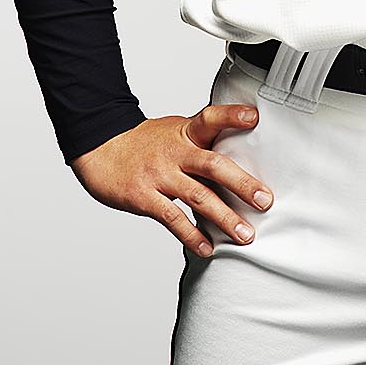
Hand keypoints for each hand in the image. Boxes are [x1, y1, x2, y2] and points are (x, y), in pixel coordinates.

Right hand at [69, 105, 273, 258]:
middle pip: (212, 165)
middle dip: (242, 184)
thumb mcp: (174, 130)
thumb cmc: (144, 142)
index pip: (210, 118)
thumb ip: (203, 142)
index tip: (254, 117)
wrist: (99, 147)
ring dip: (224, 218)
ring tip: (246, 235)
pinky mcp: (143, 196)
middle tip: (265, 200)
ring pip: (197, 196)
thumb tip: (240, 155)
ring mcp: (159, 175)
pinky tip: (208, 248)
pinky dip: (192, 235)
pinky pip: (172, 218)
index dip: (231, 116)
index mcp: (184, 132)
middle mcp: (174, 152)